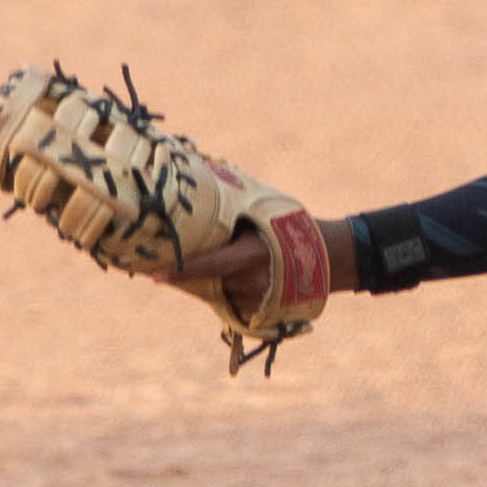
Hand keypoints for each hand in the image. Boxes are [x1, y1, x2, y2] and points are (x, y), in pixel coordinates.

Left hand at [170, 212, 347, 298]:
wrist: (330, 257)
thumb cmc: (292, 226)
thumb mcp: (265, 211)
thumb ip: (234, 208)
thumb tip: (197, 174)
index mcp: (252, 254)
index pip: (209, 264)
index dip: (181, 269)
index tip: (155, 275)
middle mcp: (252, 281)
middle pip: (208, 279)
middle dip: (195, 270)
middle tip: (178, 260)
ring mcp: (257, 300)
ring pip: (220, 290)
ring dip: (217, 278)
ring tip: (235, 262)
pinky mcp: (260, 312)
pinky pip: (233, 300)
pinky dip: (232, 289)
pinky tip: (246, 276)